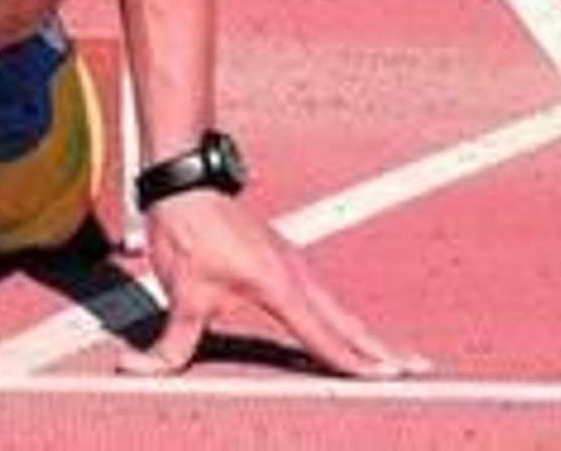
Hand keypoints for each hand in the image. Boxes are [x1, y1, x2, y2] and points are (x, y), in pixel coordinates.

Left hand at [120, 191, 428, 379]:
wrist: (184, 179)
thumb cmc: (185, 232)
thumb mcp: (179, 293)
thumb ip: (169, 344)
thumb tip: (137, 372)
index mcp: (280, 287)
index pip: (325, 337)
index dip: (357, 364)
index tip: (390, 381)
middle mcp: (296, 275)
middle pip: (348, 323)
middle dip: (383, 351)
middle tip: (423, 372)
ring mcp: (292, 263)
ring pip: (338, 308)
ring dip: (368, 335)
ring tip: (400, 359)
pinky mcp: (282, 258)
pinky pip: (322, 296)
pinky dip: (345, 318)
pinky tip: (351, 329)